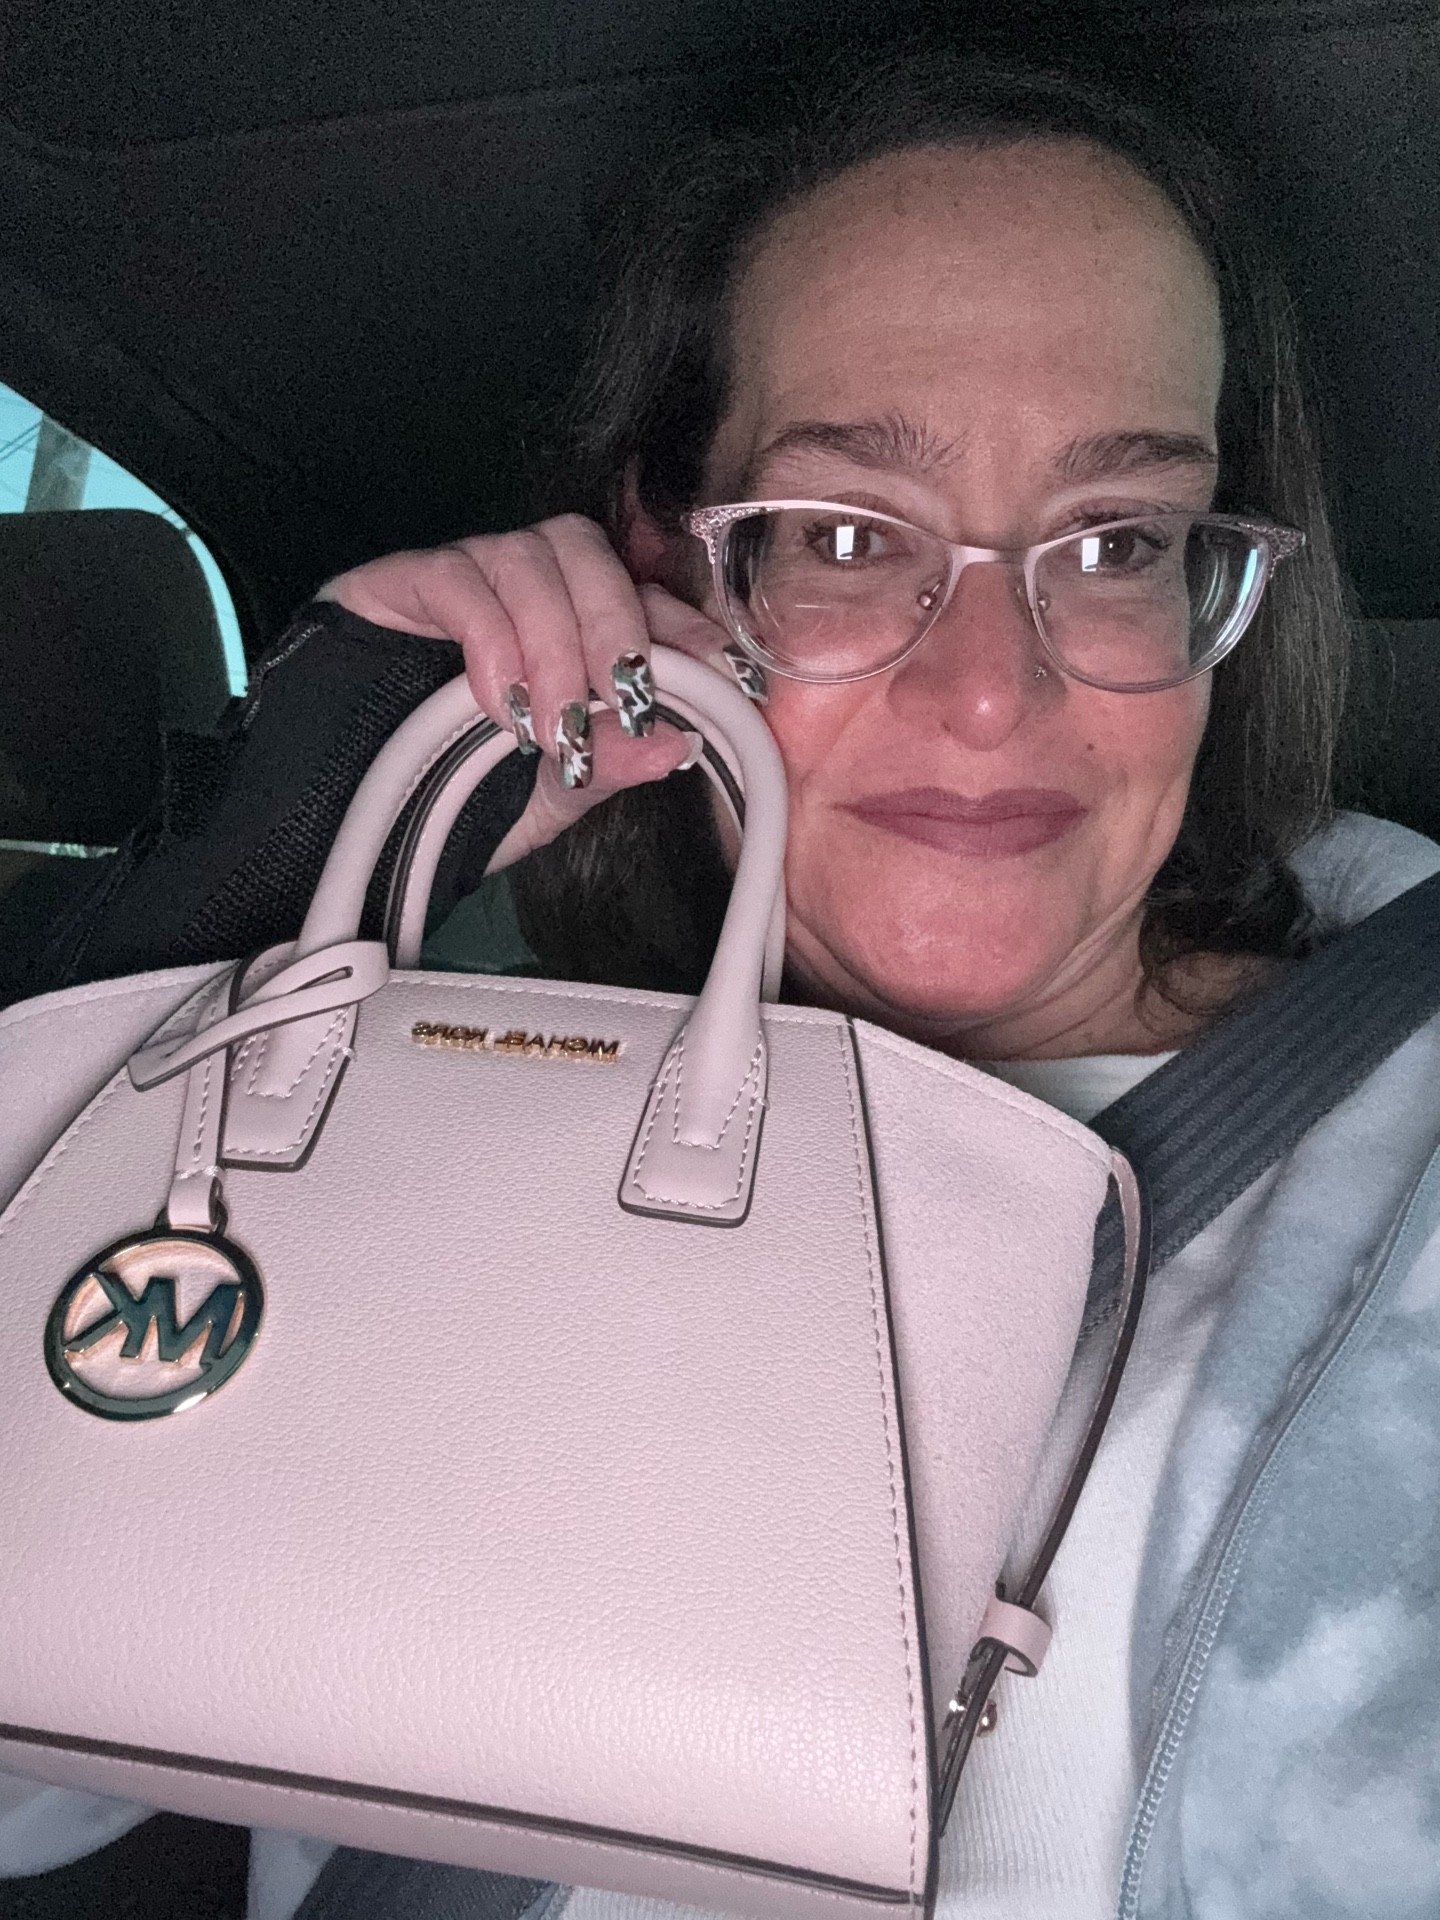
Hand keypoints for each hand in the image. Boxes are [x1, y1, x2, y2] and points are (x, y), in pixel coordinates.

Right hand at [319, 515, 733, 871]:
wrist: (342, 824)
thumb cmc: (447, 804)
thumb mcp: (545, 799)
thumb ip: (607, 769)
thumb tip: (679, 741)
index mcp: (565, 629)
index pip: (636, 591)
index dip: (678, 623)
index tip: (715, 671)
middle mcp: (517, 588)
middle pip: (585, 550)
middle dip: (618, 625)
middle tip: (623, 700)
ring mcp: (459, 576)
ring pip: (529, 555)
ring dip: (556, 641)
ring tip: (551, 724)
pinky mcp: (399, 579)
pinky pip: (459, 577)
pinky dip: (493, 639)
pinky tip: (499, 705)